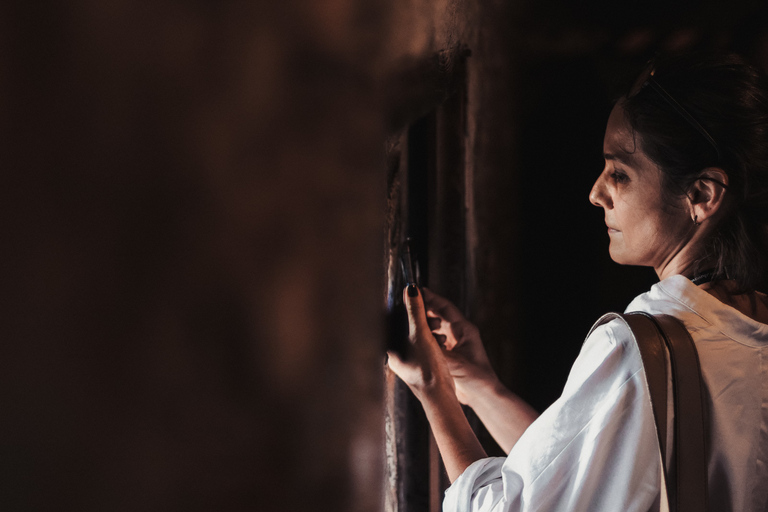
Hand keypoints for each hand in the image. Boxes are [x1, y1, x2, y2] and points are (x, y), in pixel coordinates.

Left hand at [387, 285, 454, 400]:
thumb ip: (415, 312)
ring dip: (429, 330)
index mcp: (390, 346)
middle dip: (422, 320)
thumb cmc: (427, 368)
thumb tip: (410, 290)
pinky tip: (442, 342)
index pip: (394, 319)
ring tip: (439, 332)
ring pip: (416, 336)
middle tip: (434, 322)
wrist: (438, 395)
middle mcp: (394, 354)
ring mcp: (406, 360)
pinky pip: (424, 345)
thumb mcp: (421, 335)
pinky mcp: (418, 365)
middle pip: (407, 327)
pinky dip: (433, 341)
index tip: (420, 301)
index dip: (407, 308)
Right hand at [421, 288, 497, 403]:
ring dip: (426, 323)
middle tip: (409, 304)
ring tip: (411, 321)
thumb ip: (435, 349)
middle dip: (425, 308)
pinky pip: (437, 339)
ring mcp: (457, 343)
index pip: (445, 307)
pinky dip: (428, 336)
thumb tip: (418, 337)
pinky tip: (418, 338)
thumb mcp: (453, 362)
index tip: (417, 290)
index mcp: (464, 330)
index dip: (431, 298)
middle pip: (440, 314)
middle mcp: (461, 333)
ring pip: (438, 326)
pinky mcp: (453, 353)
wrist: (484, 396)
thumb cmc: (475, 379)